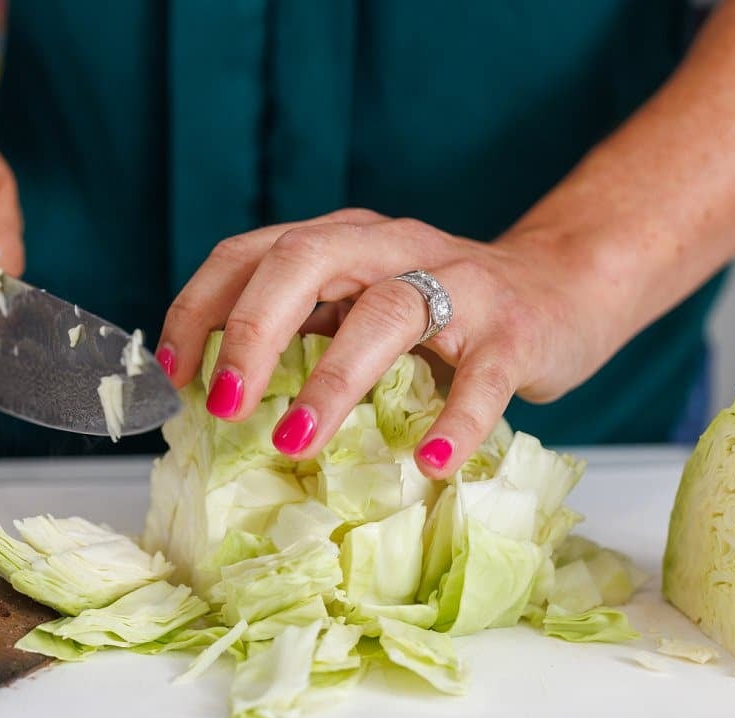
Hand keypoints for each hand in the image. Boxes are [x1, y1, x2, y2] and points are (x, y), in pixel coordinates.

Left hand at [157, 209, 611, 477]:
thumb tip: (223, 401)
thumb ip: (311, 331)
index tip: (169, 374)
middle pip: (306, 261)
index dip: (200, 307)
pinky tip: (431, 460)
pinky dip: (455, 419)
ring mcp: (458, 284)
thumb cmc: (449, 313)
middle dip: (252, 332)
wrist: (564, 285)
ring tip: (297, 442)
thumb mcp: (366, 304)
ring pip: (386, 312)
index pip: (253, 252)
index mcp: (345, 241)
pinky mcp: (513, 330)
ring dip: (334, 379)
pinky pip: (482, 375)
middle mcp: (392, 247)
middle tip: (225, 406)